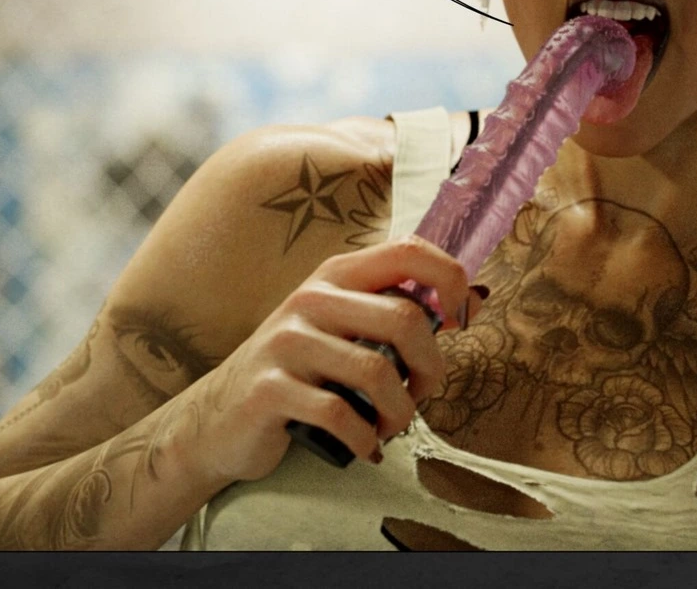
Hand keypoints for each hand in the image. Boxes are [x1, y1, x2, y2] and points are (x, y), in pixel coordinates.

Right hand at [187, 237, 477, 484]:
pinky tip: (363, 445)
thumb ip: (401, 311)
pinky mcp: (269, 389)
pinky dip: (364, 438)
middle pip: (405, 318)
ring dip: (399, 412)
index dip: (450, 279)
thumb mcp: (345, 328)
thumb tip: (476, 300)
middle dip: (430, 367)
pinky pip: (341, 414)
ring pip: (378, 373)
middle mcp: (311, 299)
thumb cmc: (301, 371)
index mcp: (337, 275)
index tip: (459, 319)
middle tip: (420, 394)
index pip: (408, 251)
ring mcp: (286, 343)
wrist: (220, 418)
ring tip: (390, 425)